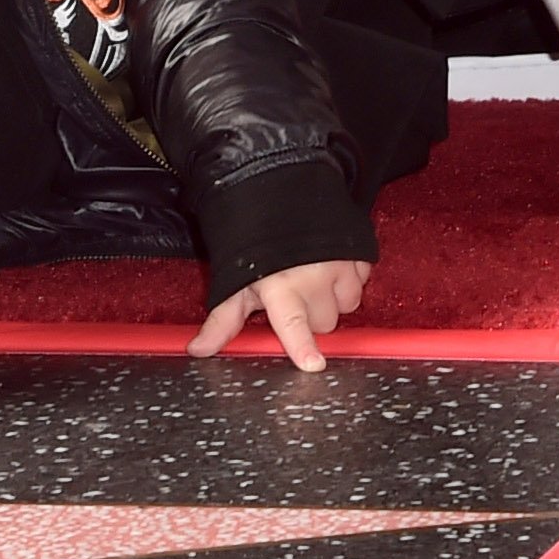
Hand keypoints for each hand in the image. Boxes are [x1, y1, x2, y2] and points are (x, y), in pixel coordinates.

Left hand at [192, 258, 369, 368]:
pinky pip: (362, 280)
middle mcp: (314, 276)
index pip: (293, 324)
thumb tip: (196, 350)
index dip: (302, 346)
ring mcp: (341, 263)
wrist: (276, 194)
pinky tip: (329, 265)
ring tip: (312, 278)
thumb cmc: (252, 244)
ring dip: (333, 297)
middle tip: (294, 295)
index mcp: (281, 287)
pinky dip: (349, 277)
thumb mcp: (236, 283)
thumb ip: (222, 322)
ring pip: (347, 304)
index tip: (313, 364)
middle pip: (324, 323)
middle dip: (312, 315)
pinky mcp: (359, 251)